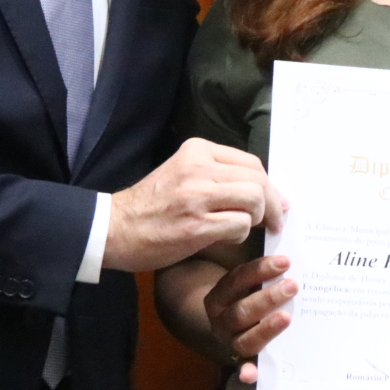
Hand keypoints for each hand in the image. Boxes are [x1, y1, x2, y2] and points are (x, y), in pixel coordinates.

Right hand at [104, 140, 284, 272]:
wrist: (114, 228)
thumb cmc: (152, 206)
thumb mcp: (183, 174)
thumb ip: (218, 176)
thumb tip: (265, 191)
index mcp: (197, 151)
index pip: (251, 163)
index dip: (269, 185)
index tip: (275, 201)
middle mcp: (198, 168)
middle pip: (258, 180)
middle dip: (273, 203)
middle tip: (274, 221)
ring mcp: (196, 196)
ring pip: (255, 200)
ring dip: (258, 218)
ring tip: (245, 228)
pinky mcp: (196, 225)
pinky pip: (240, 225)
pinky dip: (241, 234)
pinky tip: (227, 238)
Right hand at [203, 253, 296, 382]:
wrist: (226, 324)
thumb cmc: (247, 293)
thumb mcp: (248, 276)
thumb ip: (264, 259)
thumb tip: (288, 216)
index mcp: (220, 296)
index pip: (237, 280)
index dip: (260, 270)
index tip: (285, 261)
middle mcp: (222, 320)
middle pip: (242, 311)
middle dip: (268, 298)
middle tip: (293, 286)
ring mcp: (231, 342)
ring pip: (245, 339)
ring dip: (265, 330)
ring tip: (287, 317)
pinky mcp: (243, 361)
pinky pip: (244, 369)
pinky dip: (247, 373)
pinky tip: (251, 376)